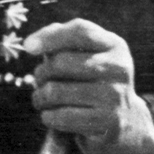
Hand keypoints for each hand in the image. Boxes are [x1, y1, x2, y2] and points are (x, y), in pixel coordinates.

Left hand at [23, 19, 153, 153]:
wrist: (125, 122)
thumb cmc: (94, 84)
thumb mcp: (87, 57)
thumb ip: (63, 42)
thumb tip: (34, 43)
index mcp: (115, 46)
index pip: (80, 31)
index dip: (50, 36)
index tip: (28, 46)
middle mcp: (119, 68)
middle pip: (61, 62)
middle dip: (41, 73)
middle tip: (39, 81)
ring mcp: (115, 95)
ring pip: (56, 91)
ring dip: (40, 97)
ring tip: (41, 99)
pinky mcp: (107, 122)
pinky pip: (61, 116)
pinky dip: (48, 117)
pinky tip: (50, 116)